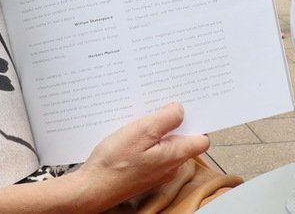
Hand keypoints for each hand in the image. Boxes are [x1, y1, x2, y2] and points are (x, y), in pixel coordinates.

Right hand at [75, 103, 209, 210]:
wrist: (93, 188)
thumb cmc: (115, 162)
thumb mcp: (142, 131)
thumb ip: (166, 119)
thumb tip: (180, 110)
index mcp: (175, 156)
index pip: (201, 139)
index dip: (196, 121)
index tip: (187, 105)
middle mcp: (170, 166)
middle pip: (183, 140)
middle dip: (174, 122)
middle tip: (159, 105)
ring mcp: (157, 171)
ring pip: (166, 144)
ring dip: (157, 130)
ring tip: (142, 117)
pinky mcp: (144, 172)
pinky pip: (153, 152)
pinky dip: (146, 141)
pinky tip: (133, 133)